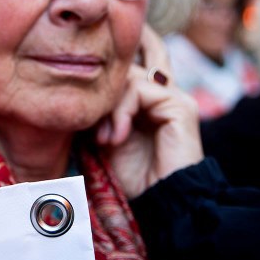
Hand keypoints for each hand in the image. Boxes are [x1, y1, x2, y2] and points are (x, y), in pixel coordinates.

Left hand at [96, 24, 203, 198]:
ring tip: (104, 139)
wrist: (158, 202)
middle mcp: (164, 94)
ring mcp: (174, 98)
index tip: (87, 68)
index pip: (133, 63)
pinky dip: (121, 112)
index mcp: (149, 101)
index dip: (113, 59)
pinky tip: (116, 138)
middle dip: (107, 73)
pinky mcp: (180, 106)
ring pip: (129, 76)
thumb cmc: (131, 176)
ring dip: (109, 107)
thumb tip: (79, 85)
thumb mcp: (106, 135)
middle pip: (136, 57)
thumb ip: (101, 110)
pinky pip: (140, 90)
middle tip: (93, 108)